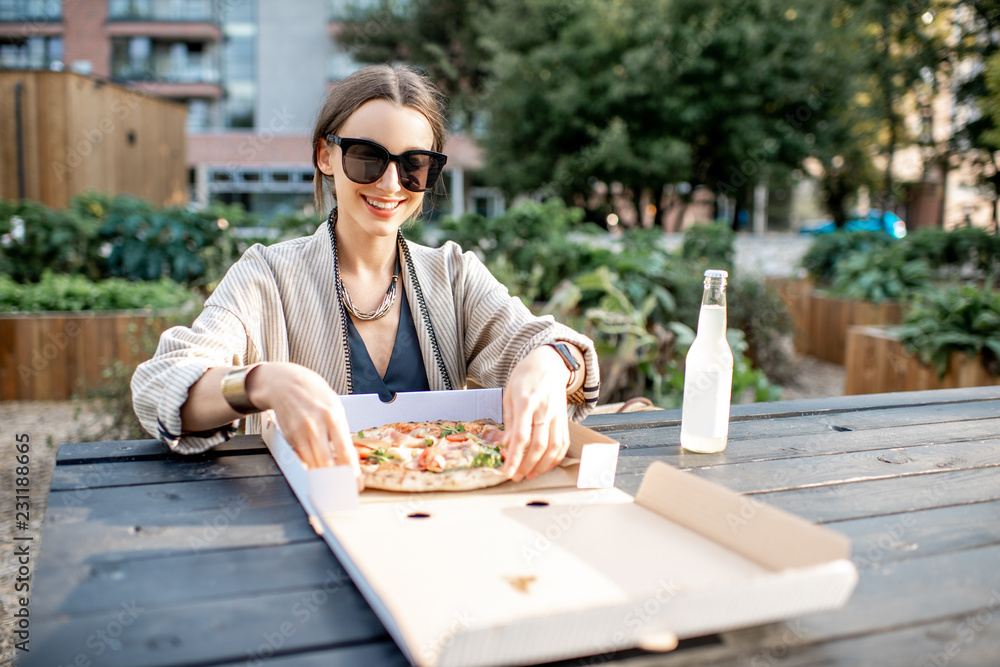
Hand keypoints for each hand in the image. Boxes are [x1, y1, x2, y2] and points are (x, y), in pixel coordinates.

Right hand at [246, 362, 362, 489]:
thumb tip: (349, 458)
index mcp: (333, 418)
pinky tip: (315, 473)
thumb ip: (341, 432)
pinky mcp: (289, 438)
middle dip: (336, 481)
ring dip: (322, 478)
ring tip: (331, 485)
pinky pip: (301, 459)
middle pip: (327, 463)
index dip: (352, 473)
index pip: (345, 452)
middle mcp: (316, 426)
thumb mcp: (336, 409)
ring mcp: (300, 433)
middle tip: (343, 490)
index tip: (356, 484)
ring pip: (312, 465)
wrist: (287, 384)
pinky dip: (309, 468)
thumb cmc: (316, 396)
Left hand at [501, 346, 571, 481]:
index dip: (514, 457)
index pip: (521, 435)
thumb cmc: (525, 377)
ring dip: (543, 465)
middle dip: (527, 465)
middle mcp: (544, 409)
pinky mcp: (565, 418)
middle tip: (517, 476)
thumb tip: (504, 444)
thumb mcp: (509, 394)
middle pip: (539, 444)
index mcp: (526, 402)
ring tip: (530, 474)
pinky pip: (564, 442)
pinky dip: (556, 457)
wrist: (549, 362)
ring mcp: (557, 414)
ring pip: (554, 446)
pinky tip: (546, 465)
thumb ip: (508, 420)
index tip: (507, 472)